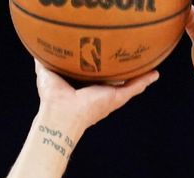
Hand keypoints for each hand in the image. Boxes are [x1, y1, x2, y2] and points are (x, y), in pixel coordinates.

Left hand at [34, 60, 158, 134]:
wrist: (61, 111)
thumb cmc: (52, 98)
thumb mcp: (47, 72)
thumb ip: (45, 60)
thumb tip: (39, 48)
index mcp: (85, 88)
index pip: (96, 75)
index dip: (101, 67)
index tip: (106, 58)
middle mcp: (99, 92)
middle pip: (115, 80)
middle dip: (123, 72)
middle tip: (131, 59)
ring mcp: (109, 96)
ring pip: (129, 85)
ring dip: (140, 77)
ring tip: (150, 66)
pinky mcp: (116, 98)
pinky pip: (134, 88)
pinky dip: (145, 81)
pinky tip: (154, 73)